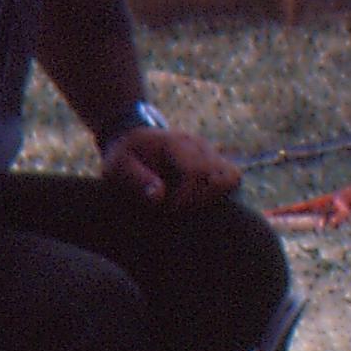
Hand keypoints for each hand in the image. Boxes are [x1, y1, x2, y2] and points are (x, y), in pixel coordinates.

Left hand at [102, 125, 236, 209]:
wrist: (132, 141)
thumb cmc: (123, 156)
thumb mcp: (118, 166)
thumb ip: (136, 179)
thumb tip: (160, 197)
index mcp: (176, 142)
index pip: (196, 171)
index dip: (184, 196)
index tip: (165, 209)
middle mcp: (199, 145)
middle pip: (222, 176)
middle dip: (200, 199)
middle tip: (177, 208)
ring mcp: (210, 153)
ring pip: (232, 177)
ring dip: (213, 196)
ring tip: (189, 205)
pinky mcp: (215, 163)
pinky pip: (231, 179)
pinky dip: (218, 194)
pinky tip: (195, 201)